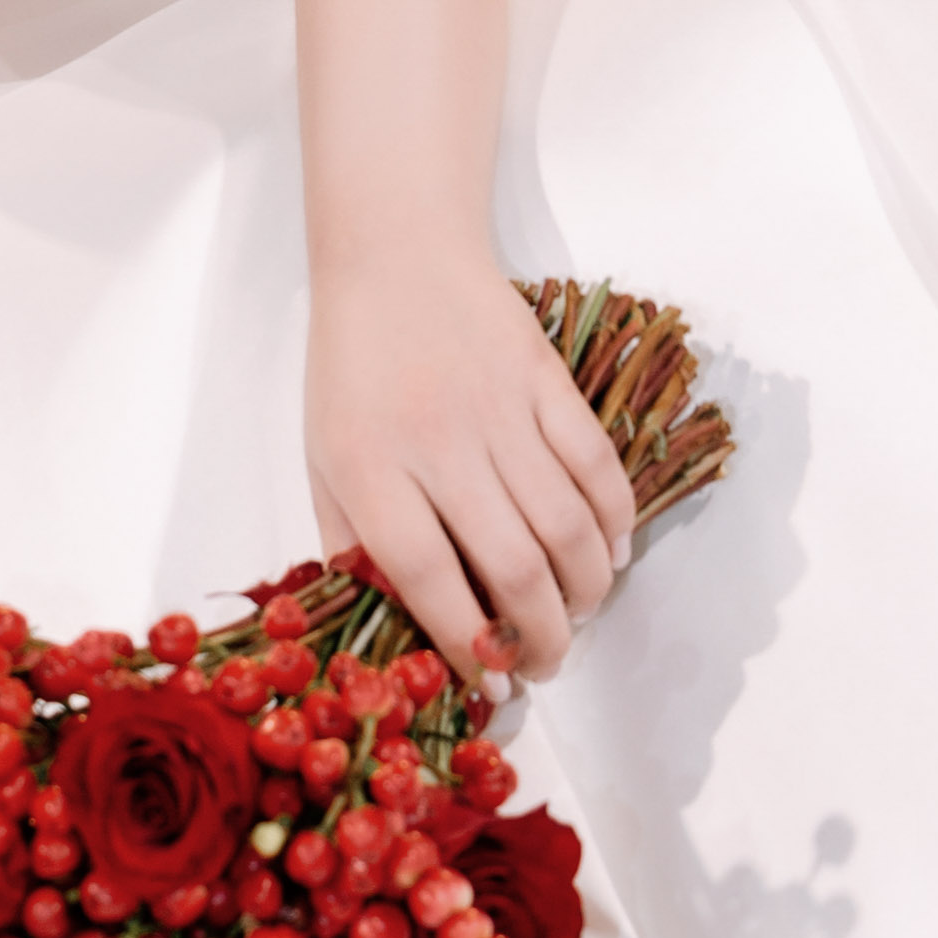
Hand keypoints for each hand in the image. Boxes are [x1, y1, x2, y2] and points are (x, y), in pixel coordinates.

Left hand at [303, 250, 638, 685]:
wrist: (395, 253)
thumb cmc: (351, 365)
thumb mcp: (323, 458)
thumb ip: (352, 545)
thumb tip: (394, 630)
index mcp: (372, 467)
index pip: (429, 578)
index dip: (467, 643)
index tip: (489, 684)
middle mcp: (440, 443)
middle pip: (513, 567)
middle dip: (541, 638)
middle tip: (545, 665)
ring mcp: (500, 409)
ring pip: (567, 526)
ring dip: (584, 592)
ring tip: (577, 616)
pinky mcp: (547, 379)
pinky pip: (597, 466)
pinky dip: (614, 523)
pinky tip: (608, 554)